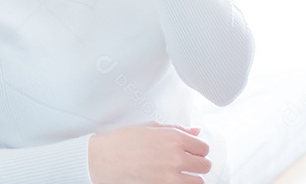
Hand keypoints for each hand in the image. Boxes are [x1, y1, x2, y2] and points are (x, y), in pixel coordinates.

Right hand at [88, 121, 210, 183]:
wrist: (101, 160)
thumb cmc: (122, 142)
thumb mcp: (150, 128)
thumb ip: (176, 129)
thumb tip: (195, 132)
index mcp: (174, 138)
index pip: (203, 148)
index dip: (198, 150)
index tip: (192, 152)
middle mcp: (175, 158)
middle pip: (205, 166)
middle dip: (197, 165)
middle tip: (187, 164)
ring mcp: (169, 177)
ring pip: (198, 183)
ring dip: (192, 179)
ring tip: (180, 176)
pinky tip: (170, 180)